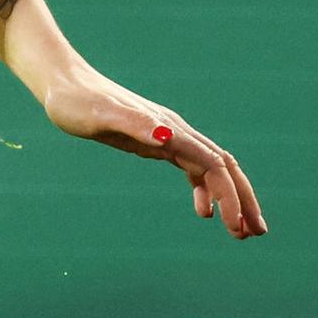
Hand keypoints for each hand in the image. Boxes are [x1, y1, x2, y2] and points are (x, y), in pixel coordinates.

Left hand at [40, 64, 266, 239]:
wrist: (63, 84)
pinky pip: (190, 168)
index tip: (236, 227)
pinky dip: (203, 190)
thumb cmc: (75, 102)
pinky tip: (203, 212)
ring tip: (240, 231)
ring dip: (229, 197)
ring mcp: (166, 136)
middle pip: (223, 167)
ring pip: (211, 169)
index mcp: (168, 129)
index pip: (212, 165)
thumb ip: (134, 123)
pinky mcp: (154, 142)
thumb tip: (167, 137)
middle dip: (242, 199)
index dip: (229, 196)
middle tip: (255, 234)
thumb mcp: (100, 114)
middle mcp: (174, 131)